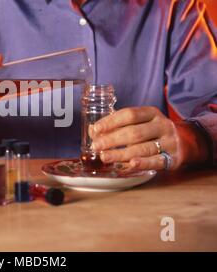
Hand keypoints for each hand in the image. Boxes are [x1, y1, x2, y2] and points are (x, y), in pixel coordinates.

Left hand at [89, 106, 208, 171]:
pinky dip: (143, 163)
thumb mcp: (139, 123)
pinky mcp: (173, 158)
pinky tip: (130, 164)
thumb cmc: (152, 132)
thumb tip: (93, 131)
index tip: (96, 129)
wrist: (184, 142)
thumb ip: (117, 126)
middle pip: (134, 132)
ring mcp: (169, 141)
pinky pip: (157, 161)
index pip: (129, 114)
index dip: (111, 121)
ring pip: (142, 148)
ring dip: (121, 154)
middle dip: (112, 140)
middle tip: (96, 146)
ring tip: (105, 157)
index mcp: (151, 113)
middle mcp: (162, 125)